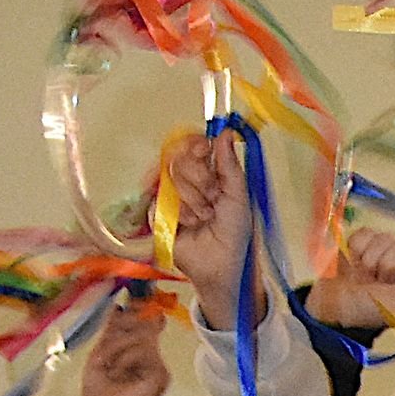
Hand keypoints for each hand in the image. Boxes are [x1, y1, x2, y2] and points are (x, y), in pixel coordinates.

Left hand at [80, 298, 170, 395]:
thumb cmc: (99, 395)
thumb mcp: (100, 356)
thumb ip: (112, 332)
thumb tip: (119, 305)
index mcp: (136, 352)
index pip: (140, 323)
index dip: (137, 308)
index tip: (129, 296)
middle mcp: (150, 357)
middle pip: (141, 324)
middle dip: (122, 329)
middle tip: (108, 348)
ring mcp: (157, 366)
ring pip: (140, 336)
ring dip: (117, 348)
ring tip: (108, 368)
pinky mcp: (160, 374)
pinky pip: (142, 351)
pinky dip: (125, 358)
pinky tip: (117, 373)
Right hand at [161, 130, 254, 329]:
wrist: (220, 263)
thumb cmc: (233, 232)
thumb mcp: (238, 195)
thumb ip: (229, 164)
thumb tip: (226, 132)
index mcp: (207, 170)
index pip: (191, 143)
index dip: (195, 144)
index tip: (204, 150)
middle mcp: (186, 178)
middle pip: (179, 156)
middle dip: (200, 179)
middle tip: (213, 199)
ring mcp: (170, 193)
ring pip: (170, 177)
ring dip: (193, 201)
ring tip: (204, 217)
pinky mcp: (156, 211)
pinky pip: (160, 199)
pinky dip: (179, 213)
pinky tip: (187, 225)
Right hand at [305, 228, 394, 332]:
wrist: (333, 308)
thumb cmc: (369, 313)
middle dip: (392, 264)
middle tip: (381, 282)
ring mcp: (384, 252)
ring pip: (387, 237)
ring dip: (373, 259)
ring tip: (365, 278)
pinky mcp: (361, 244)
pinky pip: (366, 233)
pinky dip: (357, 249)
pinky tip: (353, 265)